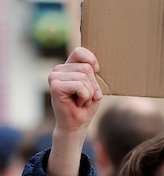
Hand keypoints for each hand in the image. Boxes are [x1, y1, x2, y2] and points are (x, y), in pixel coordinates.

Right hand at [46, 47, 102, 175]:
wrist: (77, 123)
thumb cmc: (86, 104)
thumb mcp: (93, 85)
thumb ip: (91, 72)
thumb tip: (93, 65)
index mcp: (67, 67)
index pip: (80, 51)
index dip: (91, 60)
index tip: (96, 70)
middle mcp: (58, 70)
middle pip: (86, 67)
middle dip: (92, 84)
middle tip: (85, 95)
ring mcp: (54, 77)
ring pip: (84, 76)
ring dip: (89, 91)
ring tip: (81, 99)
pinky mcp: (55, 87)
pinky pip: (80, 86)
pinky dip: (84, 96)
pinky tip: (77, 102)